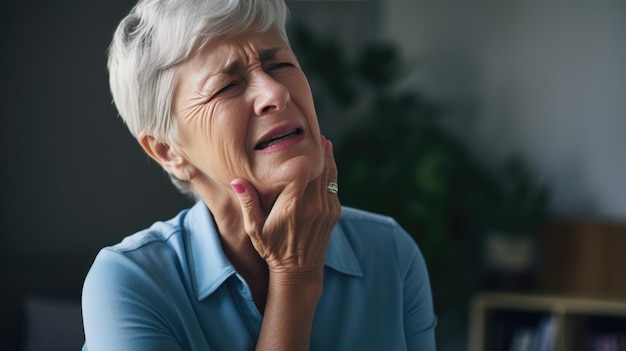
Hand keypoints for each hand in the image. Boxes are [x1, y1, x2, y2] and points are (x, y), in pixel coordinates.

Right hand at [230, 136, 340, 275]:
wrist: (299, 271)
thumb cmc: (273, 249)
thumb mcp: (255, 229)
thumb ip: (248, 204)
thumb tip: (236, 181)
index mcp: (292, 206)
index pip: (302, 171)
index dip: (304, 153)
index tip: (300, 138)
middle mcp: (313, 206)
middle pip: (319, 168)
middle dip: (318, 150)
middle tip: (313, 130)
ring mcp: (327, 209)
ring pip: (330, 175)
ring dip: (327, 158)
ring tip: (323, 140)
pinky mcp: (334, 213)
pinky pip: (334, 186)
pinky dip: (330, 172)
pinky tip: (326, 162)